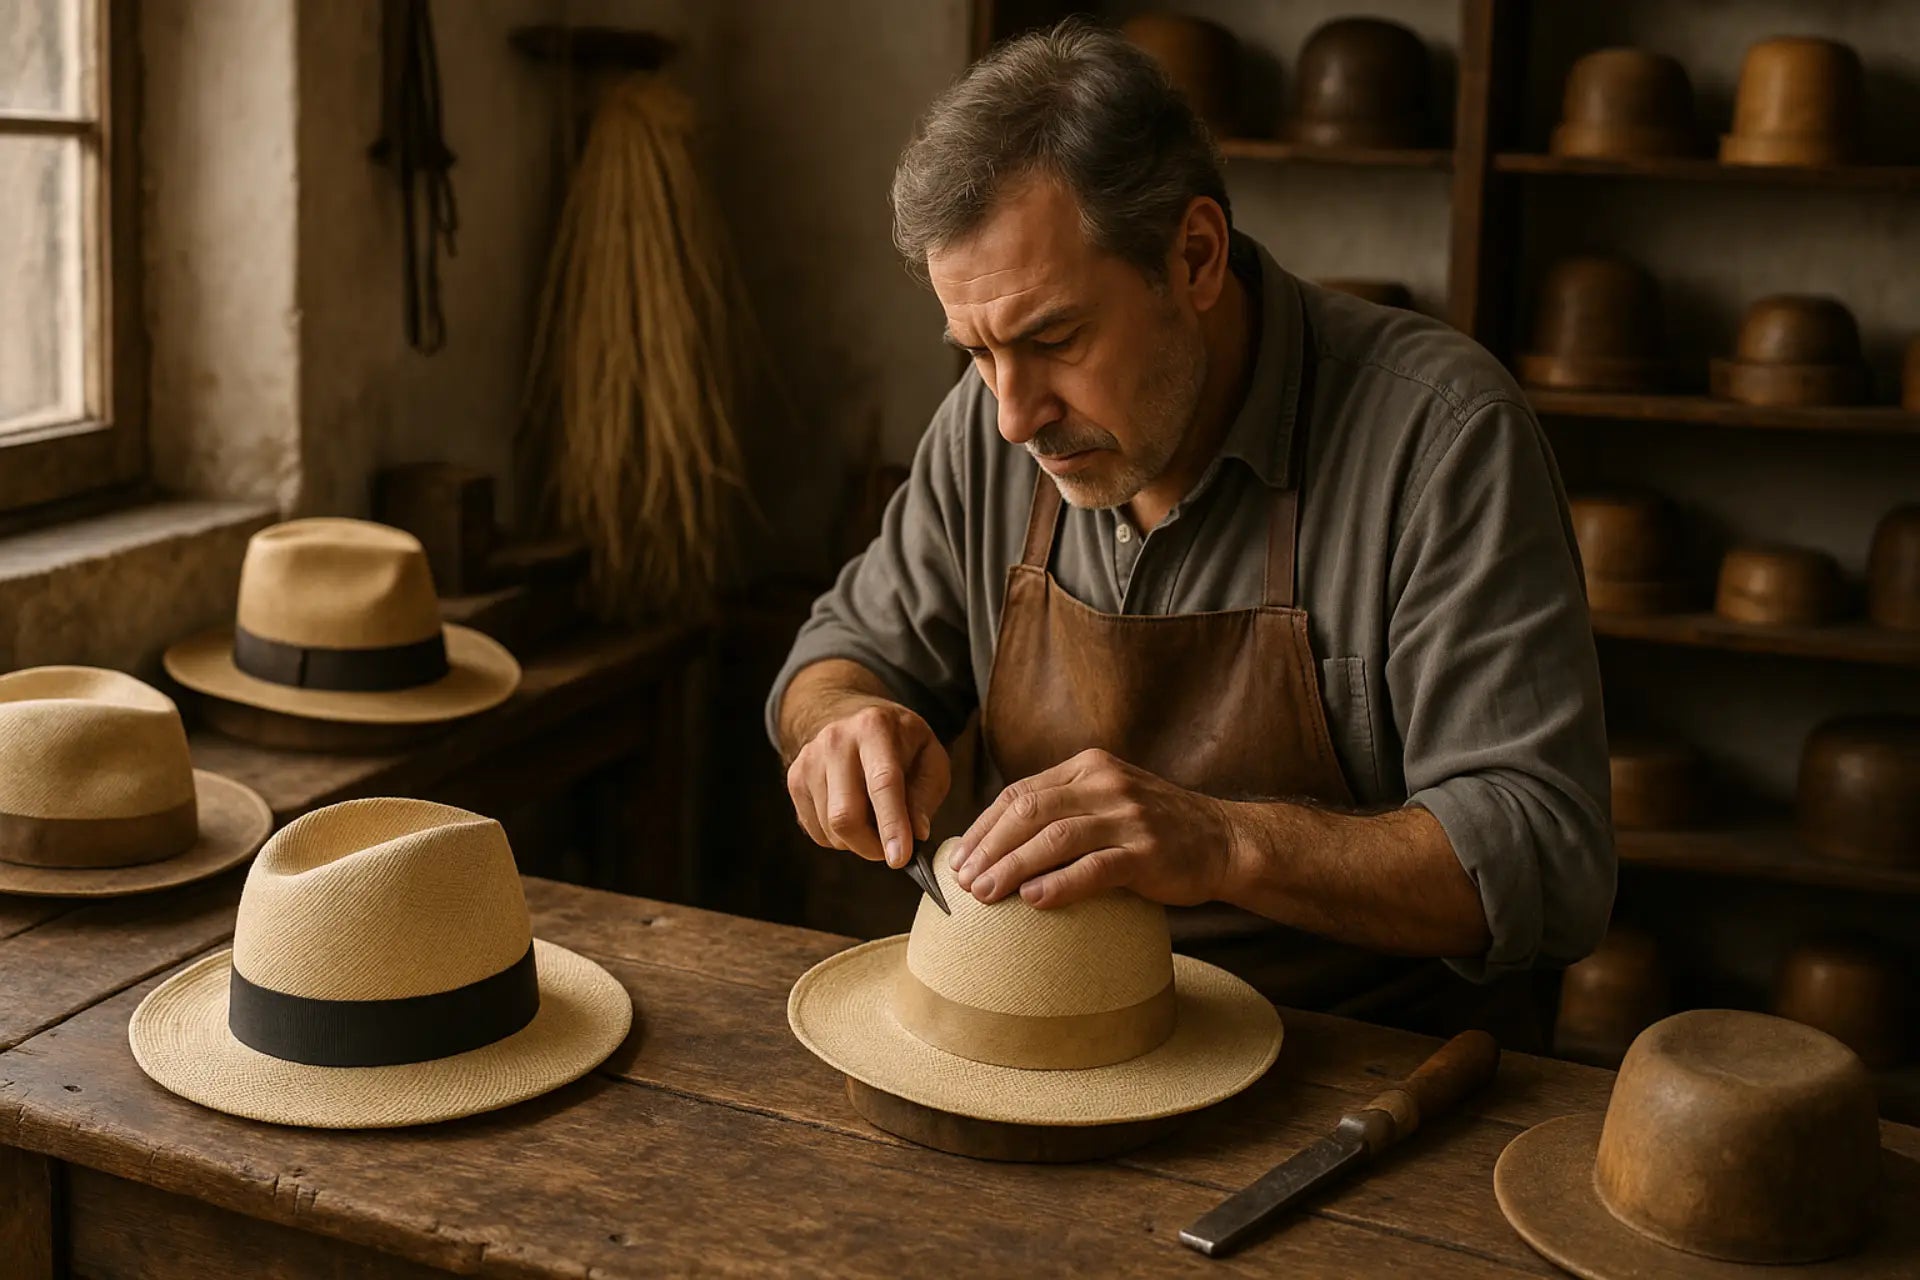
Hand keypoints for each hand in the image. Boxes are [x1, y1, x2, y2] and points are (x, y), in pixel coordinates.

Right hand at [785, 700, 950, 867]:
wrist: (854, 718)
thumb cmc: (901, 743)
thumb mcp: (930, 758)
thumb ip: (926, 795)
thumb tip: (916, 833)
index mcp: (875, 728)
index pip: (882, 784)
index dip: (892, 825)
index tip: (900, 859)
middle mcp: (836, 740)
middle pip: (845, 815)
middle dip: (871, 846)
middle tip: (892, 850)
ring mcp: (810, 760)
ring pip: (830, 828)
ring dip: (857, 842)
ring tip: (875, 823)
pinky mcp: (795, 779)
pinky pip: (815, 830)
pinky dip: (839, 838)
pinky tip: (854, 816)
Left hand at [950, 749, 1238, 908]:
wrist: (1223, 840)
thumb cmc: (1154, 829)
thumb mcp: (1107, 801)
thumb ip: (1062, 810)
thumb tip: (996, 845)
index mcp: (1088, 767)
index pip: (1019, 792)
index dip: (984, 827)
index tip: (959, 858)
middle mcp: (1105, 784)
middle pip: (1029, 811)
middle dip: (989, 847)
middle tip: (964, 881)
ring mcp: (1128, 817)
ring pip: (1055, 838)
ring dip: (1013, 867)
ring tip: (986, 894)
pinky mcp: (1148, 852)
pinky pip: (1095, 868)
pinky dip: (1060, 884)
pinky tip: (1034, 900)